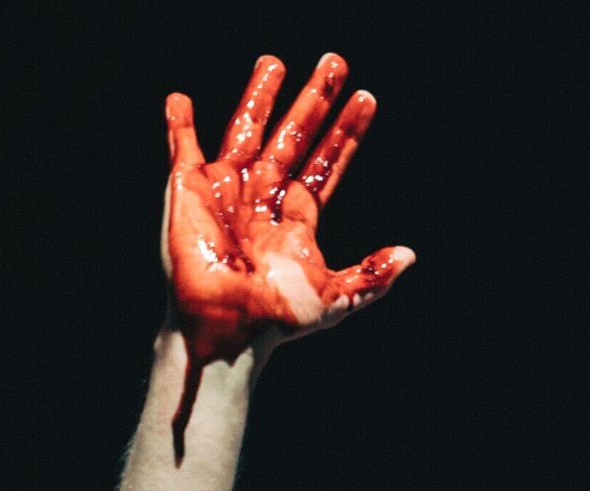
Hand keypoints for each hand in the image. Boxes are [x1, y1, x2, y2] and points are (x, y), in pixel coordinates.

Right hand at [163, 53, 414, 366]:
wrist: (229, 329)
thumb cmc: (277, 319)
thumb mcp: (336, 299)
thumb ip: (372, 276)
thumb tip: (411, 256)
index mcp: (297, 219)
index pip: (326, 163)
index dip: (346, 133)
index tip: (366, 99)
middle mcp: (264, 198)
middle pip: (294, 137)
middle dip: (314, 101)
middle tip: (335, 62)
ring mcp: (227, 191)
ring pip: (248, 131)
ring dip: (262, 96)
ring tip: (276, 62)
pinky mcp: (188, 192)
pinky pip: (182, 149)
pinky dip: (179, 126)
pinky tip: (181, 100)